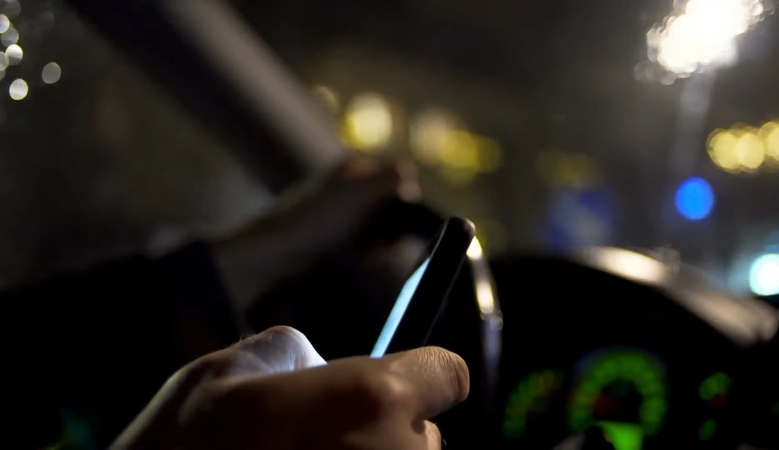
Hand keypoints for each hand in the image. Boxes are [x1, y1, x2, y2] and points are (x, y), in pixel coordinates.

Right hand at [112, 326, 468, 449]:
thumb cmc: (186, 445)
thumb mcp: (227, 371)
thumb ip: (292, 353)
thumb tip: (317, 363)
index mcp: (372, 398)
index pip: (448, 374)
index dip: (423, 374)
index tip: (404, 383)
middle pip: (426, 433)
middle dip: (388, 429)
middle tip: (324, 440)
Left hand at [212, 157, 419, 311]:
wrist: (279, 251)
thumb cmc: (320, 217)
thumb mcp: (361, 191)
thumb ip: (391, 177)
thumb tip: (411, 175)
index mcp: (353, 166)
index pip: (395, 176)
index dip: (405, 198)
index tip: (403, 219)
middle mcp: (346, 184)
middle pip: (387, 203)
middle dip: (391, 224)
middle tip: (386, 242)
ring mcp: (338, 211)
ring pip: (376, 226)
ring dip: (380, 242)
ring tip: (371, 253)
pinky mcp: (331, 235)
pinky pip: (360, 243)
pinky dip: (366, 252)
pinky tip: (363, 260)